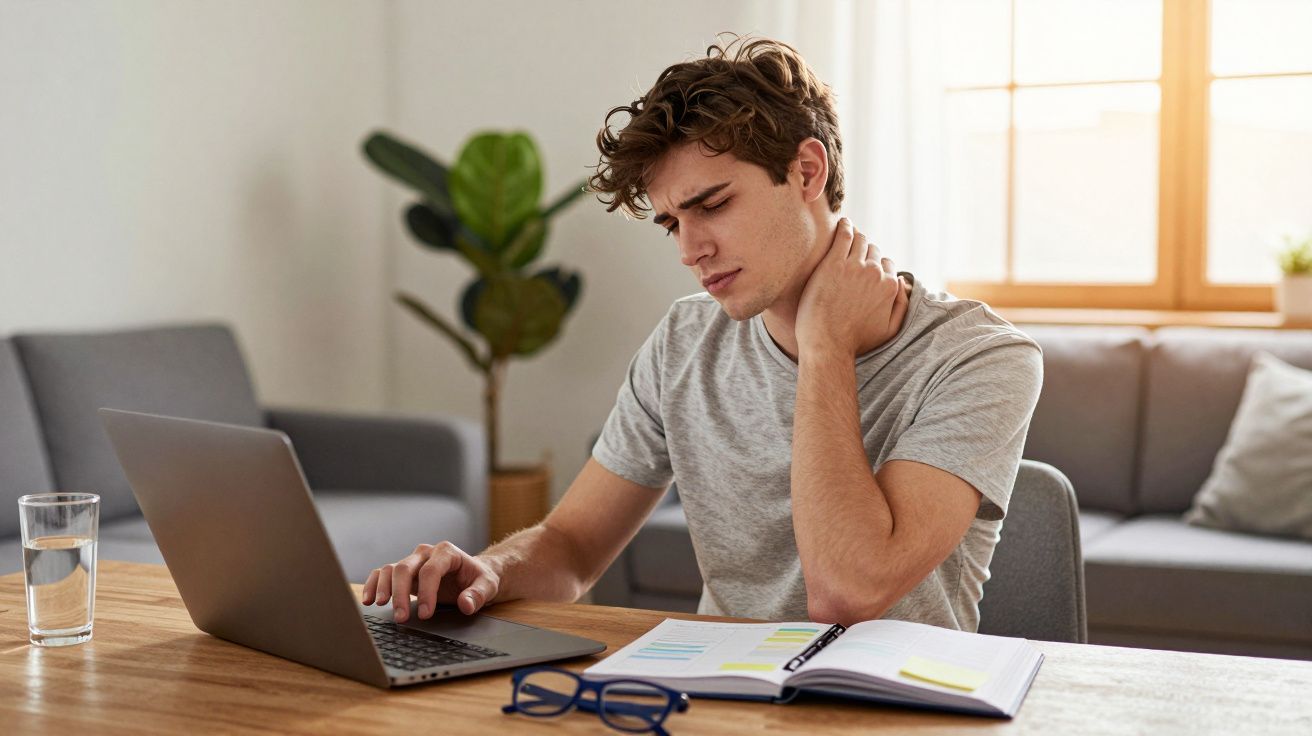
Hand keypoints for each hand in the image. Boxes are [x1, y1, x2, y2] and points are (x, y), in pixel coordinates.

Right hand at [361, 541, 500, 622]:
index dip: (426, 593)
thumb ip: (479, 594)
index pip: (431, 570)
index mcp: (447, 552)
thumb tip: (466, 604)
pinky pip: (382, 573)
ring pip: (391, 569)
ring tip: (380, 606)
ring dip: (383, 588)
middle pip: (405, 568)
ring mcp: (413, 561)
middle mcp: (426, 553)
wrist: (474, 575)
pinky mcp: (404, 572)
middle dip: (400, 593)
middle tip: (401, 618)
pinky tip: (368, 599)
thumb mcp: (488, 585)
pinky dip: (373, 584)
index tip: (425, 614)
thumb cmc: (480, 579)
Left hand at [795, 218, 908, 357]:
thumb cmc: (855, 341)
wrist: (826, 343)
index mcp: (889, 286)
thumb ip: (902, 305)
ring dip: (856, 237)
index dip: (876, 266)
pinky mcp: (833, 262)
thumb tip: (902, 282)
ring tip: (848, 235)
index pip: (887, 264)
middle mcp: (875, 273)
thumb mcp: (890, 330)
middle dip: (866, 252)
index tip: (866, 267)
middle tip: (854, 254)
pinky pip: (843, 235)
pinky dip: (845, 226)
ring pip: (860, 241)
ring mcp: (854, 266)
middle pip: (874, 251)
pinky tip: (842, 224)